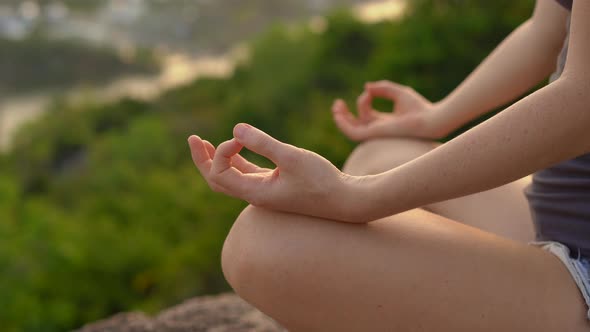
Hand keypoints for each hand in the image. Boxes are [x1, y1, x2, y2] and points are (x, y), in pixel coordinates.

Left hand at [188, 124, 362, 221]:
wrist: (347, 201)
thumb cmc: (322, 181)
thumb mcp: (293, 158)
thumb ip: (264, 143)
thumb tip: (235, 129)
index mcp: (255, 193)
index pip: (220, 174)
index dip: (222, 151)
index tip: (241, 137)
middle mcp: (256, 195)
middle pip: (217, 181)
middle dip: (203, 160)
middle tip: (192, 138)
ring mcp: (265, 191)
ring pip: (231, 177)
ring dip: (217, 159)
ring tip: (204, 142)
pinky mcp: (276, 185)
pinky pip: (248, 173)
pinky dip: (237, 160)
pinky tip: (235, 146)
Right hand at [332, 80, 443, 140]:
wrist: (429, 119)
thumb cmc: (419, 107)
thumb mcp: (398, 92)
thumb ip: (382, 88)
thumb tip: (366, 87)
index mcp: (384, 122)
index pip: (366, 116)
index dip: (362, 102)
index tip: (368, 91)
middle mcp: (378, 130)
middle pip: (355, 125)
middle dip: (344, 115)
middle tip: (337, 103)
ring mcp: (375, 133)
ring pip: (351, 130)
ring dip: (341, 119)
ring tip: (336, 106)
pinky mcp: (374, 134)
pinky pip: (353, 133)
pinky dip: (344, 124)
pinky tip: (340, 113)